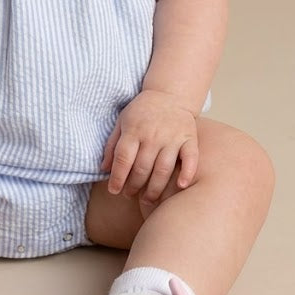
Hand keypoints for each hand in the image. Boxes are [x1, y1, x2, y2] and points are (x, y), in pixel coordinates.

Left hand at [101, 90, 198, 216]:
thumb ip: (112, 145)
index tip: (114, 190)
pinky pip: (190, 159)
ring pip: (163, 169)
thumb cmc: (142, 111)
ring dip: (155, 189)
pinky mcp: (189, 138)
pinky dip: (187, 173)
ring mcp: (172, 137)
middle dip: (134, 187)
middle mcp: (153, 135)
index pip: (123, 159)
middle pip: (142, 168)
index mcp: (134, 130)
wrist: (170, 94)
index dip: (117, 178)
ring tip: (147, 199)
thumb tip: (103, 169)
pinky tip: (181, 186)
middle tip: (129, 195)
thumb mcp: (122, 122)